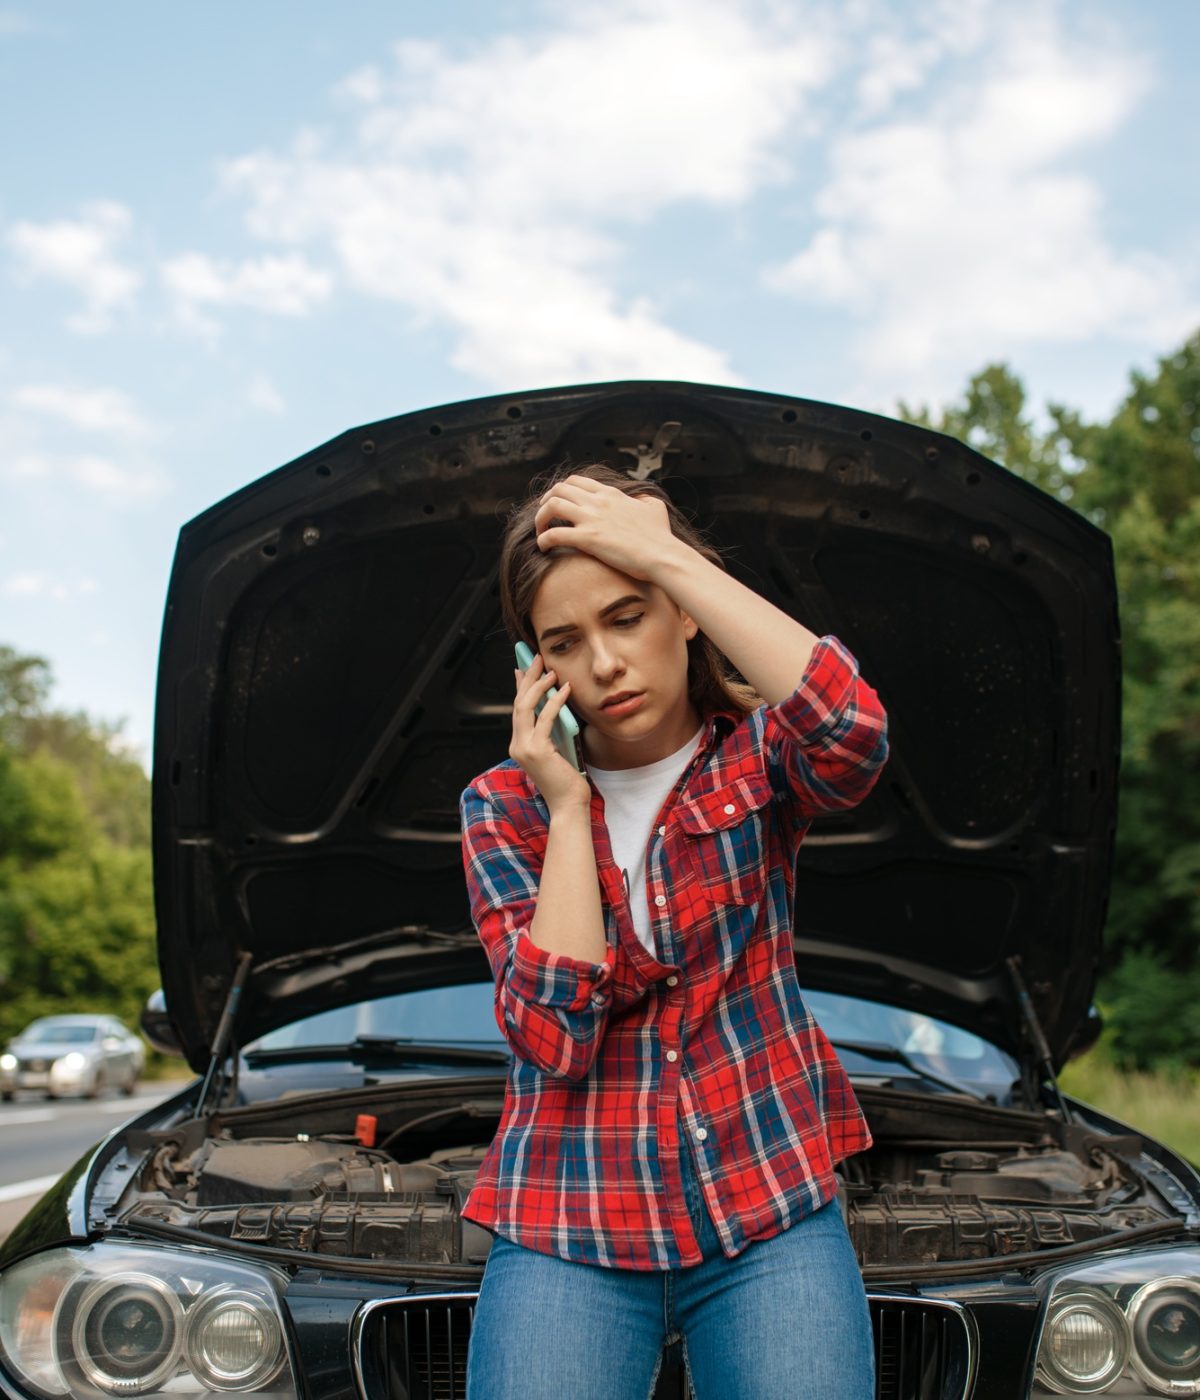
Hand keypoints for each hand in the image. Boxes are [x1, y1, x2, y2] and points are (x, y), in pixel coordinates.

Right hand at [509, 653, 589, 811]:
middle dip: (527, 678)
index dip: (520, 686)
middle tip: (537, 659)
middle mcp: (517, 745)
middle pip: (518, 703)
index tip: (523, 667)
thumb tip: (553, 705)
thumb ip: (550, 729)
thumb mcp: (556, 748)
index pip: (517, 709)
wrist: (568, 805)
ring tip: (551, 671)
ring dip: (538, 685)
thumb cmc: (566, 780)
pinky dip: (554, 701)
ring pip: (525, 707)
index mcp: (519, 745)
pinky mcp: (537, 751)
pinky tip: (565, 689)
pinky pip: (545, 719)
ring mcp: (524, 748)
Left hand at [533, 475, 684, 580]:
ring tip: (540, 531)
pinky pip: (554, 534)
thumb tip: (639, 499)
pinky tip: (544, 548)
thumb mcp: (654, 507)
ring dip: (540, 518)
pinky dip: (543, 540)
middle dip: (545, 501)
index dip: (561, 490)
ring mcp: (592, 519)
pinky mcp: (588, 539)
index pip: (576, 481)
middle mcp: (598, 501)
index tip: (557, 503)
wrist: (662, 555)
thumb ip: (642, 499)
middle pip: (559, 489)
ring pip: (552, 506)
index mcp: (611, 494)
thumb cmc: (660, 536)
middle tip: (544, 516)